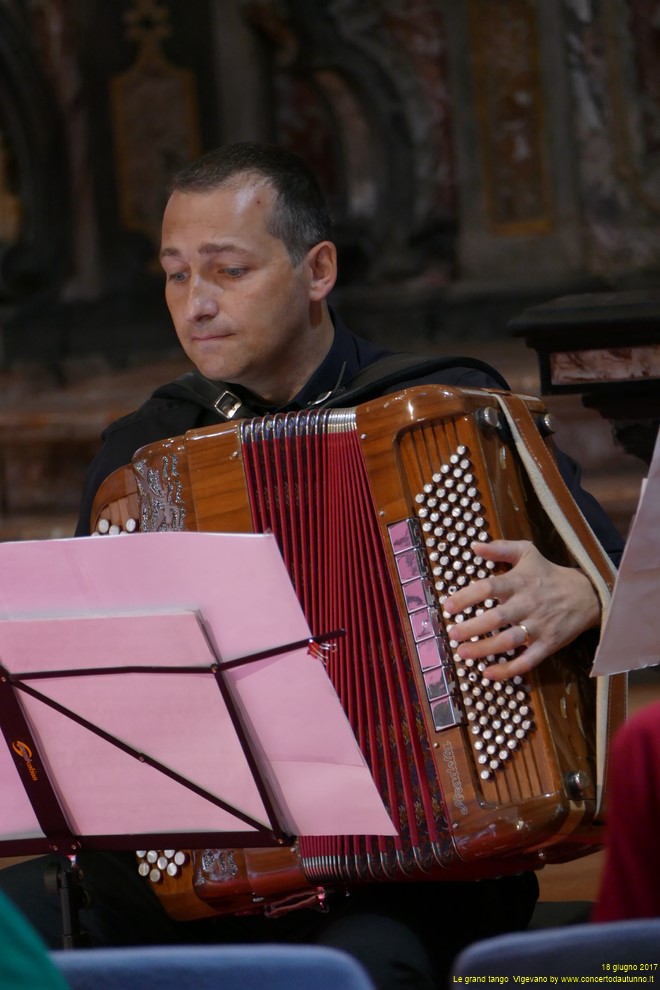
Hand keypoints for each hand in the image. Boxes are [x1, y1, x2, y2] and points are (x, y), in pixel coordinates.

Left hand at [443, 539, 600, 679]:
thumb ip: (501, 548)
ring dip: (484, 649)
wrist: (587, 594)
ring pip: (509, 641)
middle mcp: (528, 604)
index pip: (489, 587)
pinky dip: (508, 670)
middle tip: (452, 633)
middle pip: (497, 618)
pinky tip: (489, 673)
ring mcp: (539, 626)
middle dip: (472, 627)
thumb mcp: (527, 553)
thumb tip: (475, 545)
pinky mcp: (548, 644)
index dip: (467, 597)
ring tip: (463, 653)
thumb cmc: (549, 573)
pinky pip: (527, 661)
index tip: (448, 606)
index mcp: (519, 582)